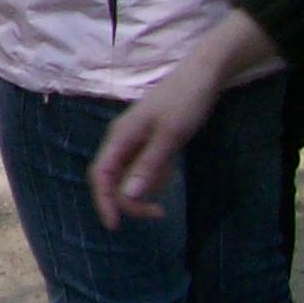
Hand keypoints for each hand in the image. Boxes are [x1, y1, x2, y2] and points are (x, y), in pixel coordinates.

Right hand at [87, 9, 281, 226]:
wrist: (203, 76)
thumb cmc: (185, 102)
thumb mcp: (170, 136)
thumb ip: (148, 166)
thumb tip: (127, 196)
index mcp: (121, 136)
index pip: (101, 175)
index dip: (103, 201)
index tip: (115, 226)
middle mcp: (122, 139)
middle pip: (112, 179)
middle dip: (129, 201)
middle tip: (158, 213)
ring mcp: (136, 140)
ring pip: (129, 175)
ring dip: (144, 190)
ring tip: (171, 183)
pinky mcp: (150, 140)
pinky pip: (144, 167)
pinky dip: (155, 176)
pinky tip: (171, 171)